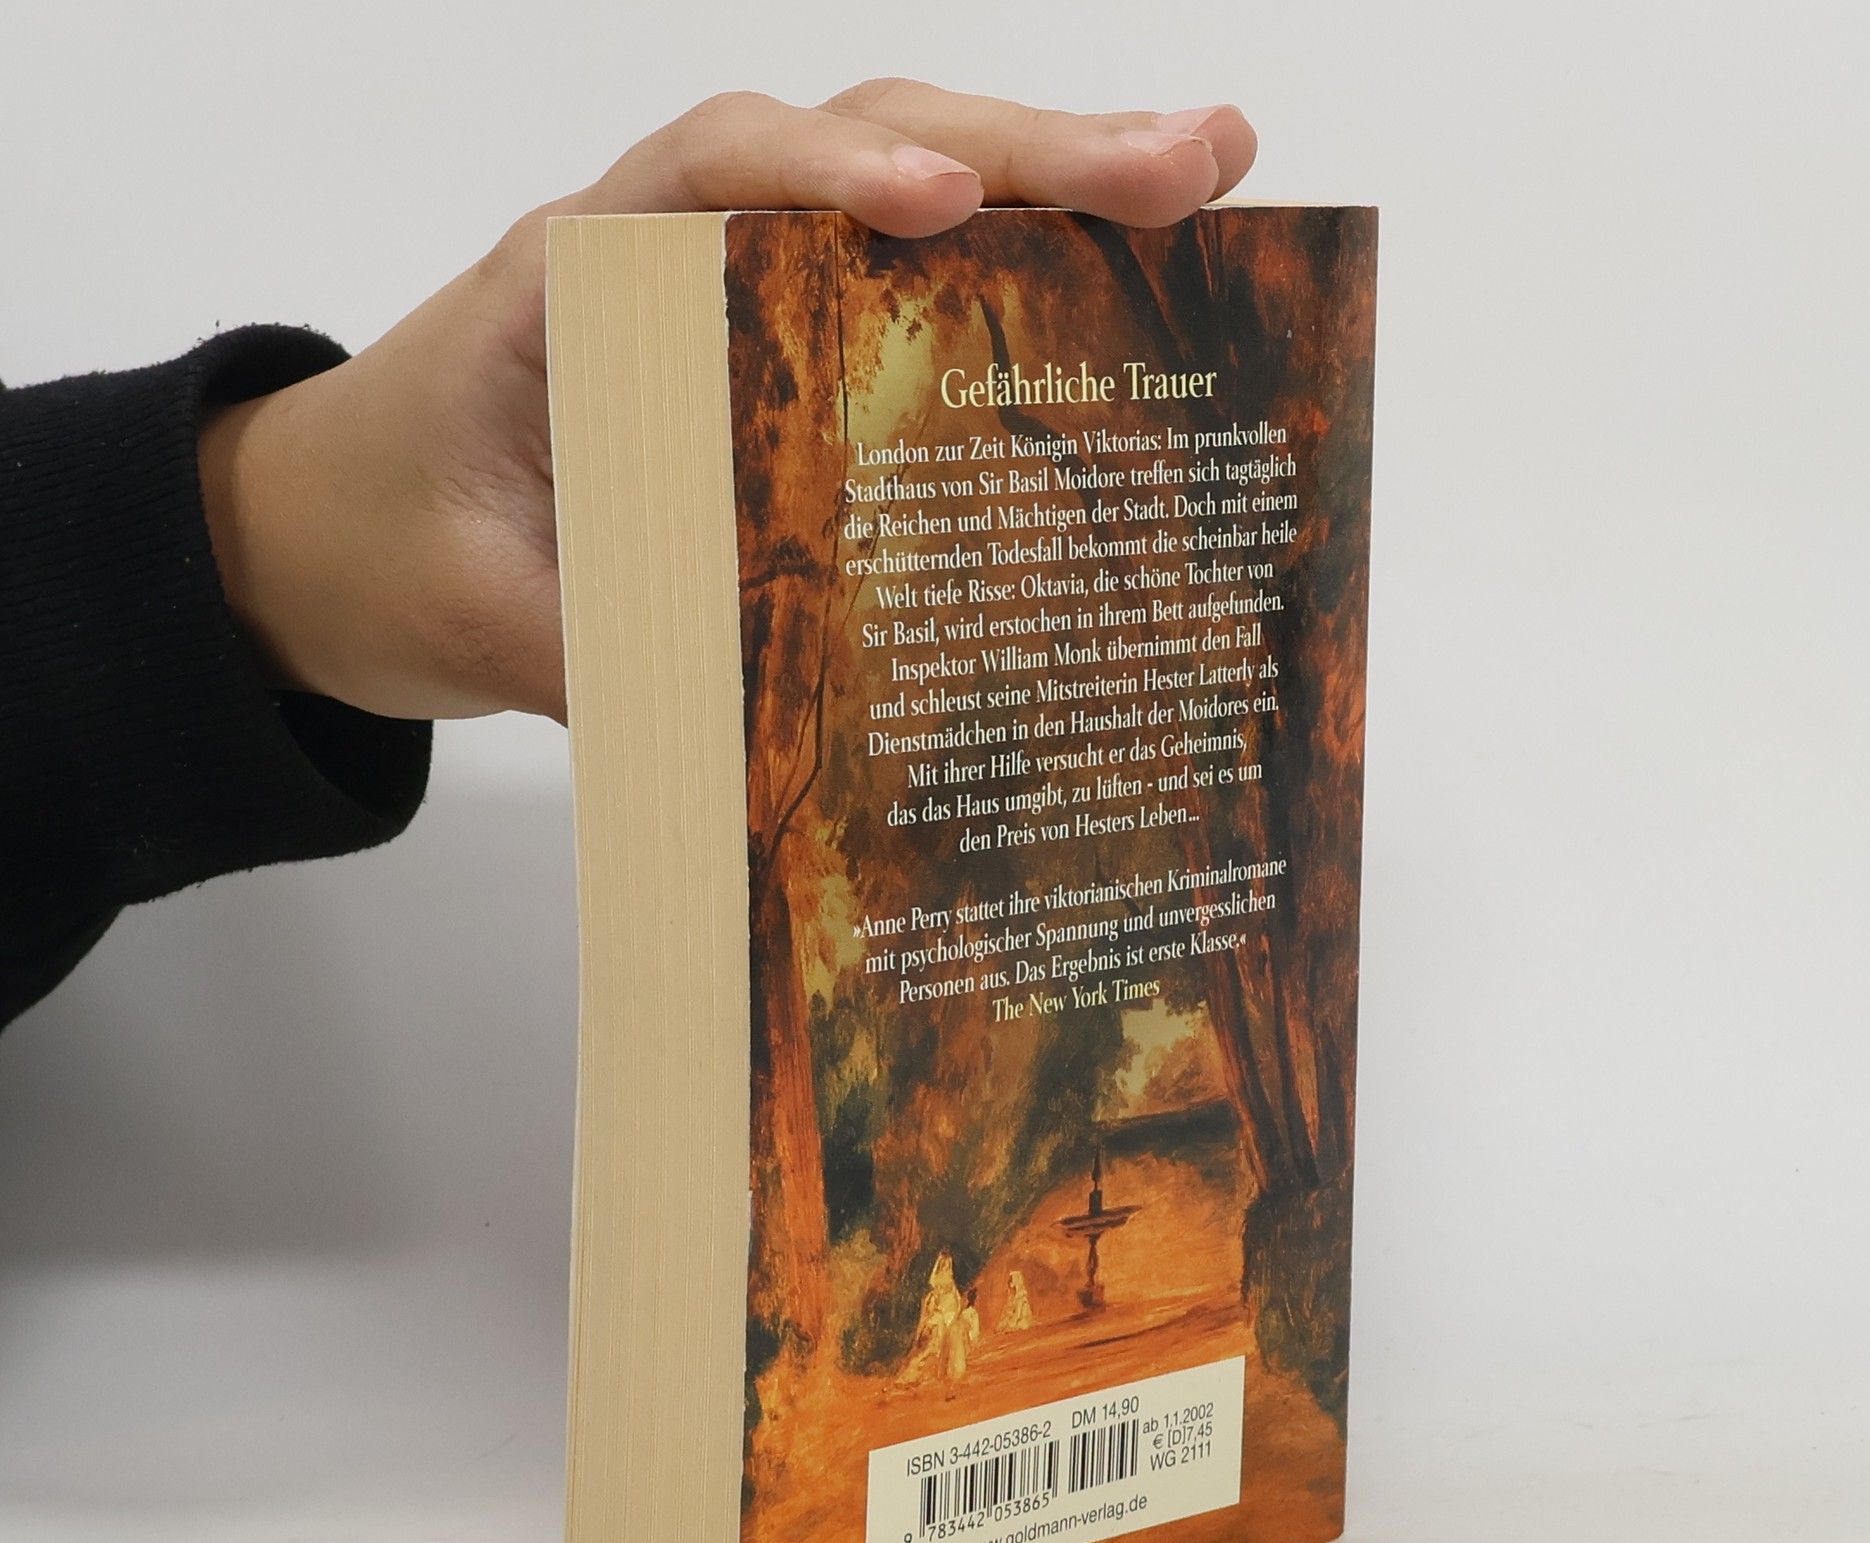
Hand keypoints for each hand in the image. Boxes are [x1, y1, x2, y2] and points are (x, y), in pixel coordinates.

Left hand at [198, 80, 1258, 722]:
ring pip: (911, 198)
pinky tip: (1132, 280)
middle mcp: (676, 254)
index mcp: (578, 282)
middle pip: (862, 153)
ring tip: (1210, 181)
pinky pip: (907, 295)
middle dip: (1029, 156)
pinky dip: (1021, 278)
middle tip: (1189, 171)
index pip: (712, 173)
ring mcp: (740, 295)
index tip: (941, 207)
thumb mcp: (479, 615)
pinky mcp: (781, 357)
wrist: (336, 543)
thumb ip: (599, 654)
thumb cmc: (391, 549)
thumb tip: (760, 737)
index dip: (828, 175)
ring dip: (1060, 186)